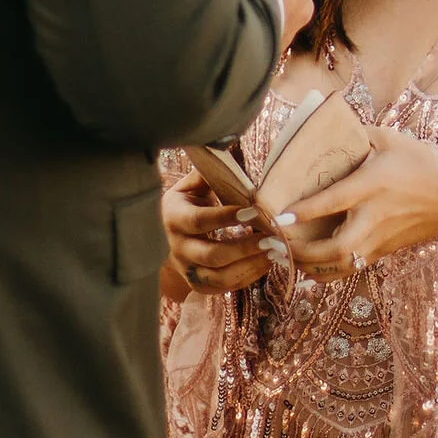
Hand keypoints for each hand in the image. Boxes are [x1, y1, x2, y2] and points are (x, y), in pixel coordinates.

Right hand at [162, 172, 281, 300]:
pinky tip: (266, 263)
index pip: (200, 220)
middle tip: (272, 238)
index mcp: (174, 217)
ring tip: (274, 252)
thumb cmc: (186, 203)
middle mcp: (177, 247)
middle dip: (245, 248)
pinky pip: (223, 287)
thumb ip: (210, 174)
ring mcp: (186, 269)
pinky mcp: (197, 283)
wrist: (162, 233)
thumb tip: (228, 150)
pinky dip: (248, 278)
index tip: (255, 210)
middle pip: (212, 255)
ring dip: (250, 266)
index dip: (226, 217)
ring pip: (220, 277)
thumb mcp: (191, 186)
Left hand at [278, 131, 437, 270]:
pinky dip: (329, 272)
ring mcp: (381, 237)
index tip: (278, 217)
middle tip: (277, 246)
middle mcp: (374, 216)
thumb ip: (359, 134)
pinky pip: (353, 268)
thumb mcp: (391, 139)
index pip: (332, 202)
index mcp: (373, 186)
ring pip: (342, 264)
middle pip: (335, 247)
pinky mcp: (386, 250)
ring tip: (287, 259)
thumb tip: (331, 127)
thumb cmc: (424, 161)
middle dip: (302, 252)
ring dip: (311, 266)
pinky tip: (310, 268)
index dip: (303, 212)